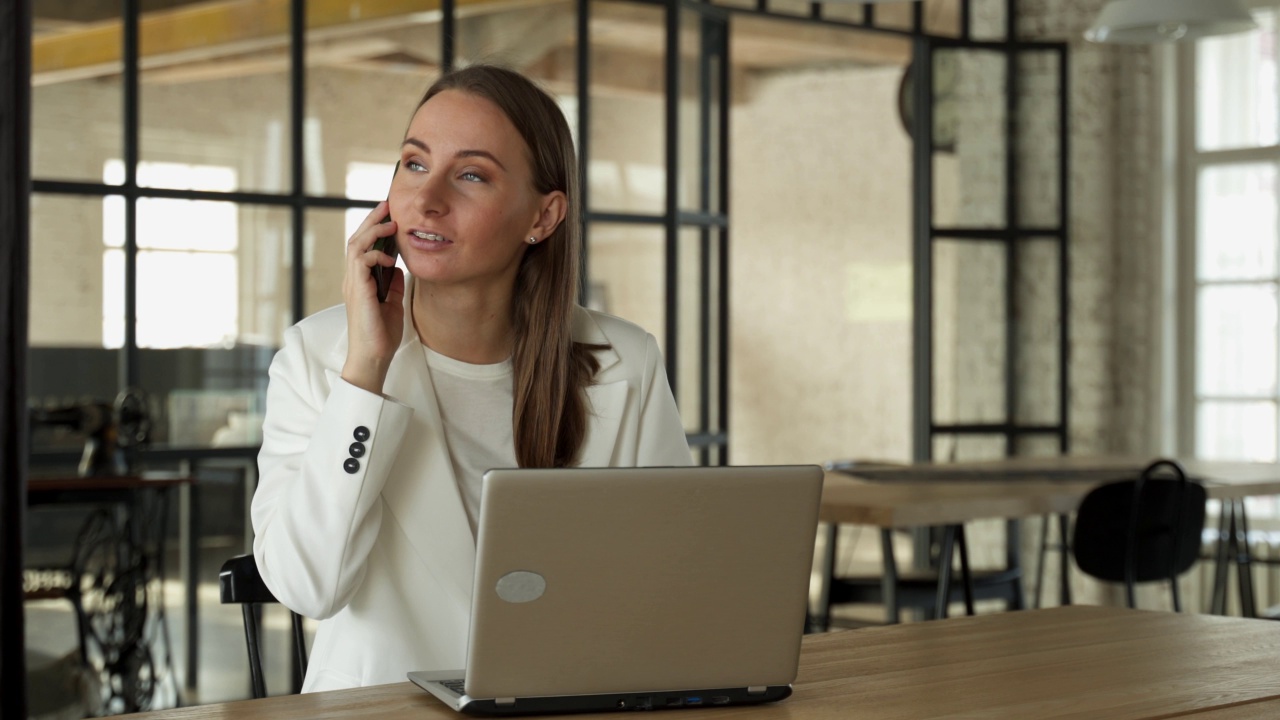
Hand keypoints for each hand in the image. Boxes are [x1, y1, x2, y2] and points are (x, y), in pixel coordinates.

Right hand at [341, 201, 404, 393]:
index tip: (389, 215)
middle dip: (372, 221)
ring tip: (390, 224)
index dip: (374, 229)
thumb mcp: (392, 304)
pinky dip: (375, 255)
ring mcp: (353, 284)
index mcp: (360, 281)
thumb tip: (398, 268)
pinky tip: (390, 259)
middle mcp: (353, 279)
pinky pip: (361, 262)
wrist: (374, 357)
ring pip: (355, 246)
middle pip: (356, 239)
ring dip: (373, 232)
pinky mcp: (358, 292)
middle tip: (387, 206)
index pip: (363, 247)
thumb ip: (393, 285)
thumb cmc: (382, 335)